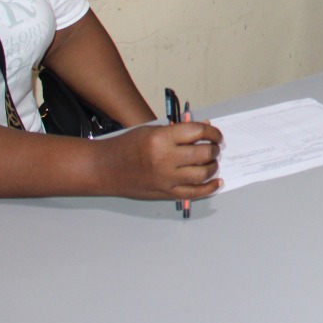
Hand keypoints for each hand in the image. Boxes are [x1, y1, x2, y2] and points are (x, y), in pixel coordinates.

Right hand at [94, 121, 221, 200]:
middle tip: (214, 148)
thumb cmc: (127, 146)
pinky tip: (216, 182)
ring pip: (202, 174)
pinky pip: (193, 193)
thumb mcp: (152, 130)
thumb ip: (179, 131)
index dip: (212, 132)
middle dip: (214, 149)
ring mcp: (166, 179)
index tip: (215, 135)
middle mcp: (165, 159)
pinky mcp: (165, 193)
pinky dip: (208, 188)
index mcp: (161, 139)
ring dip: (212, 167)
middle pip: (203, 154)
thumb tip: (205, 128)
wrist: (105, 168)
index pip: (197, 132)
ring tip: (211, 162)